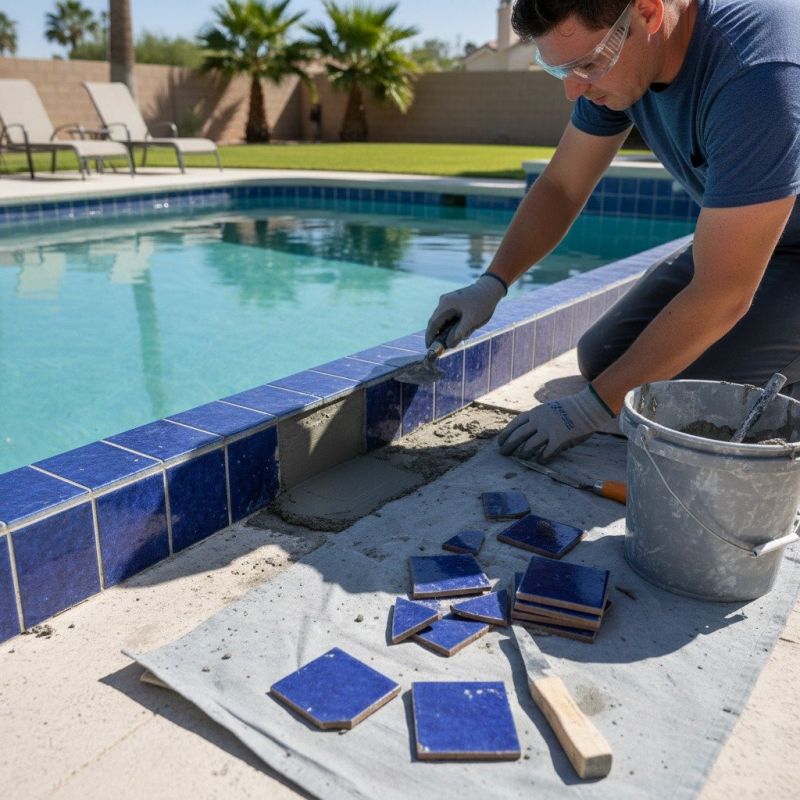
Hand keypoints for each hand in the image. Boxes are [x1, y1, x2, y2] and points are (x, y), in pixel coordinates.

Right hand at [425, 274, 506, 348]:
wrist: (491, 288)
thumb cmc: (482, 304)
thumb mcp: (472, 321)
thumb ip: (458, 334)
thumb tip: (448, 345)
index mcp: (446, 305)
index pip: (433, 324)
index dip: (430, 337)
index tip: (429, 348)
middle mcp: (444, 302)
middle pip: (436, 322)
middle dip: (438, 335)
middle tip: (441, 348)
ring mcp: (448, 301)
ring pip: (443, 320)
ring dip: (446, 331)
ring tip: (457, 338)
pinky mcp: (453, 302)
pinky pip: (449, 317)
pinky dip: (452, 325)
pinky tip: (462, 329)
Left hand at [497, 385, 614, 461]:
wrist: (587, 406)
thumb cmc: (569, 408)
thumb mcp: (548, 409)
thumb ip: (538, 419)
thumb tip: (527, 432)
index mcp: (535, 413)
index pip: (515, 424)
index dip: (506, 434)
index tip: (500, 442)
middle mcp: (539, 421)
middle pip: (518, 436)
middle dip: (509, 446)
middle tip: (503, 453)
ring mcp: (549, 430)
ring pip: (530, 445)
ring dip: (523, 453)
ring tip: (521, 457)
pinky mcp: (559, 439)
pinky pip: (546, 452)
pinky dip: (541, 458)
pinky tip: (540, 461)